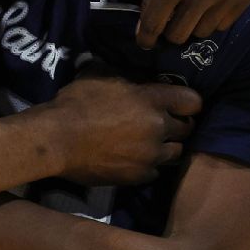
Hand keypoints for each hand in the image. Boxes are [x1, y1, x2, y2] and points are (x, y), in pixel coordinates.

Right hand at [44, 76, 200, 185]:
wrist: (57, 140)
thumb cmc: (75, 103)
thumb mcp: (100, 75)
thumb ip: (123, 75)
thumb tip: (128, 72)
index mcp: (152, 100)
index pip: (193, 101)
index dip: (187, 102)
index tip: (178, 103)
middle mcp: (158, 127)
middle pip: (187, 129)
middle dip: (178, 125)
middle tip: (162, 123)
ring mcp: (151, 155)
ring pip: (174, 152)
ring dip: (166, 146)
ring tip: (149, 143)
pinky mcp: (139, 176)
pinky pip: (155, 170)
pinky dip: (148, 164)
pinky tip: (134, 158)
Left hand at [136, 0, 249, 48]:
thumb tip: (146, 28)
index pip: (154, 24)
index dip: (146, 37)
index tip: (145, 42)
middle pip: (179, 35)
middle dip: (170, 30)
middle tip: (170, 21)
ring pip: (203, 32)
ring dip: (194, 23)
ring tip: (192, 7)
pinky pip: (225, 23)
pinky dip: (215, 17)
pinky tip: (211, 0)